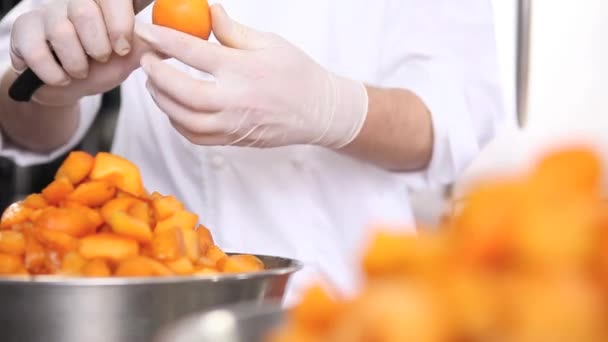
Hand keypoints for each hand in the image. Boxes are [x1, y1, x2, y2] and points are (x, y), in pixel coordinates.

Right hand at [9, 0, 148, 105]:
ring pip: (62, 30)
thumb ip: (152, 47)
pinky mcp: (24, 31)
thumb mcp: (130, 58)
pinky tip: (61, 77)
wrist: (66, 88)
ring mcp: (48, 13)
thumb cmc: (100, 67)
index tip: (123, 47)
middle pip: (86, 9)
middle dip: (99, 45)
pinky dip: (53, 72)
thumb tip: (184, 41)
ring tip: (81, 71)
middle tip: (102, 58)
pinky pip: (36, 48)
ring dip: (76, 62)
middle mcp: (76, 2)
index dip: (119, 21)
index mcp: (106, 5)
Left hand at [135, 4, 367, 148]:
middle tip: (147, 59)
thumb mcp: (269, 42)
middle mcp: (235, 100)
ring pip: (183, 118)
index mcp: (243, 69)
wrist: (319, 111)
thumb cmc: (297, 73)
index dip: (162, 39)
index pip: (192, 52)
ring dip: (161, 100)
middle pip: (180, 90)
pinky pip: (195, 136)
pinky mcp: (233, 139)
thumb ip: (232, 30)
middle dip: (155, 73)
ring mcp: (233, 124)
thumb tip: (208, 12)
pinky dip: (176, 122)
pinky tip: (172, 107)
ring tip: (154, 83)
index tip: (145, 30)